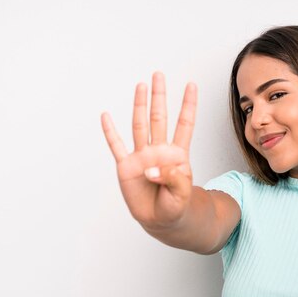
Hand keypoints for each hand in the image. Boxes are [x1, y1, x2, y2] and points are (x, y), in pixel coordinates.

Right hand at [101, 72, 197, 229]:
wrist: (162, 221)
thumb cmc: (176, 205)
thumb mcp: (182, 195)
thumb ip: (173, 180)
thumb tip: (153, 170)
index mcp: (177, 155)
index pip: (184, 125)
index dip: (188, 105)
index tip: (191, 85)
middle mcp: (159, 151)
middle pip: (159, 118)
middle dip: (159, 96)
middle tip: (159, 75)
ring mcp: (142, 157)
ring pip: (140, 125)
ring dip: (139, 105)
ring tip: (141, 86)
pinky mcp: (126, 167)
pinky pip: (116, 146)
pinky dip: (110, 132)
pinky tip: (106, 116)